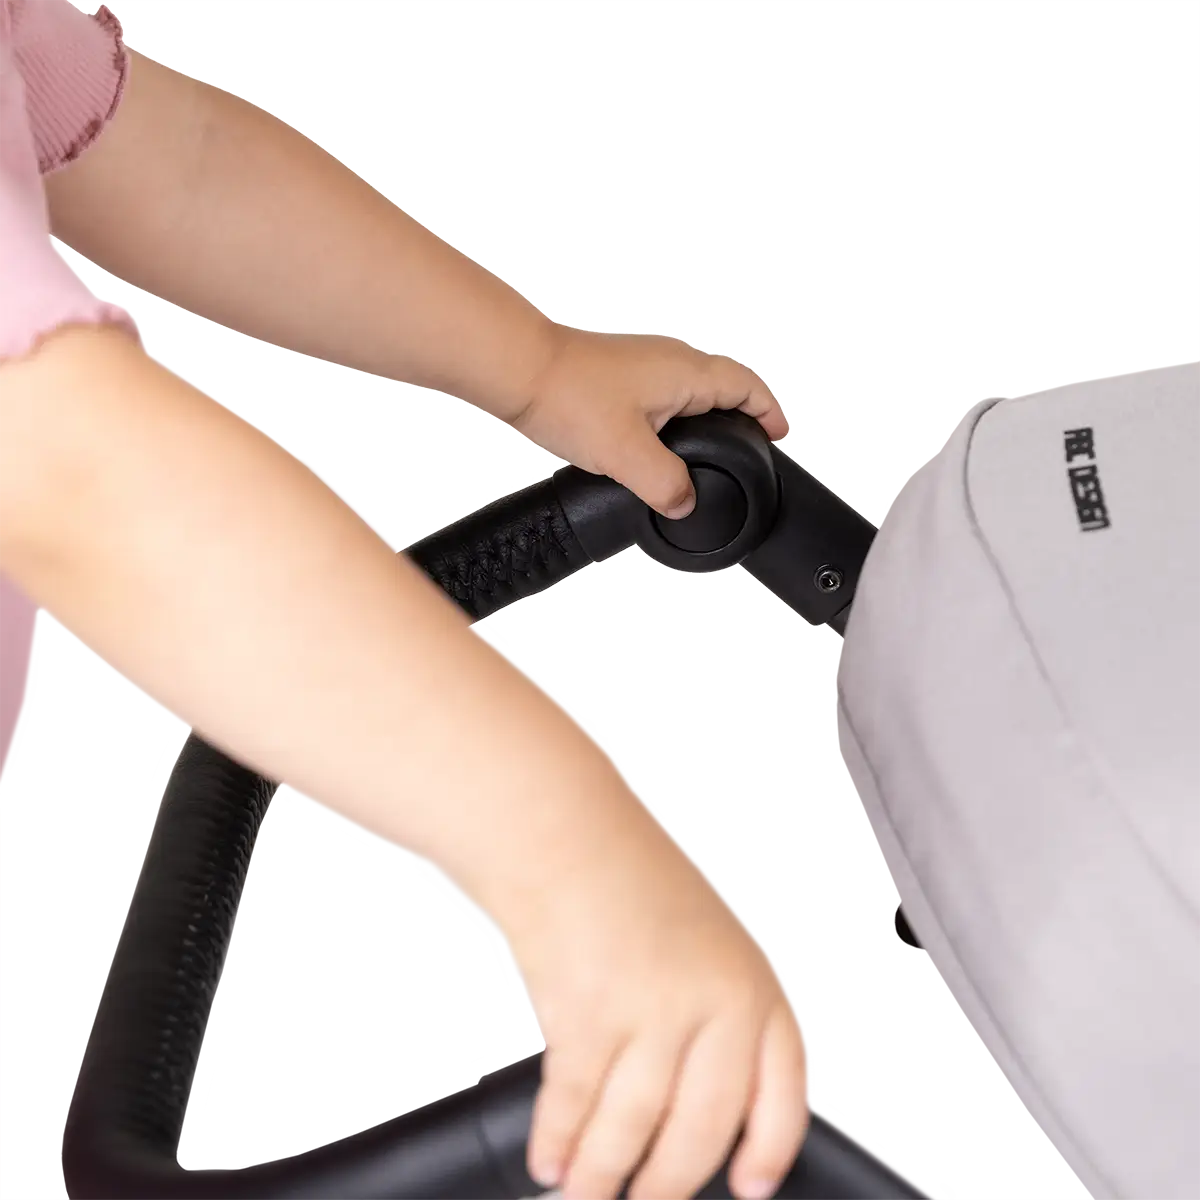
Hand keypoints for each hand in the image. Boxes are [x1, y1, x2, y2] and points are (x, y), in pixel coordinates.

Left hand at [509, 325, 789, 519]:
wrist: (517, 372)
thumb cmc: (567, 393)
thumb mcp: (626, 454)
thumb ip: (664, 484)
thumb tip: (684, 503)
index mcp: (685, 373)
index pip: (747, 387)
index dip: (768, 413)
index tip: (780, 436)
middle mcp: (669, 363)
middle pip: (723, 387)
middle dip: (741, 418)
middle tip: (750, 449)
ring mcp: (642, 369)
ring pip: (689, 394)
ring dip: (704, 421)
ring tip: (708, 457)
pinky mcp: (617, 381)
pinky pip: (661, 401)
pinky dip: (672, 425)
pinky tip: (656, 452)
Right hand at [509, 838, 810, 1199]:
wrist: (565, 833)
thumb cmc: (625, 877)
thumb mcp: (701, 943)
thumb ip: (712, 1021)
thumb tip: (693, 1105)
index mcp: (753, 984)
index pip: (782, 1090)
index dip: (769, 1148)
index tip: (751, 1186)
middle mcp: (714, 1002)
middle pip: (701, 1129)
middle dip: (667, 1184)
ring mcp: (653, 1011)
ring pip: (632, 1128)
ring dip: (603, 1175)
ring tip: (585, 1193)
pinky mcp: (589, 1017)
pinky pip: (575, 1103)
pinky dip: (558, 1139)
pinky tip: (550, 1155)